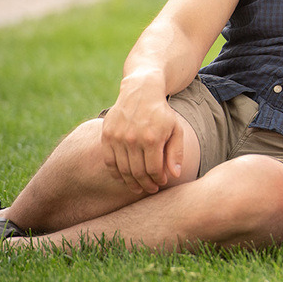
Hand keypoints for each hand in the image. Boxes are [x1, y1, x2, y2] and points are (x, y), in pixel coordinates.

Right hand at [100, 75, 184, 193]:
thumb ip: (176, 152)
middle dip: (145, 185)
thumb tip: (175, 175)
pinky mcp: (106, 135)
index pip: (154, 169)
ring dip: (131, 183)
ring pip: (123, 170)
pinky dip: (116, 173)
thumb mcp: (176, 129)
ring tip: (138, 188)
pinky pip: (109, 162)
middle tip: (150, 190)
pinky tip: (123, 178)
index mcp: (152, 138)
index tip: (161, 183)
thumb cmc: (161, 113)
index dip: (158, 180)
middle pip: (138, 172)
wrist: (141, 92)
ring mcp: (118, 137)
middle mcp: (133, 139)